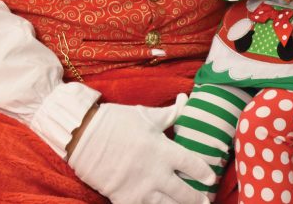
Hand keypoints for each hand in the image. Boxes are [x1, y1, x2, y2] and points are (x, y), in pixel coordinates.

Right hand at [67, 95, 212, 203]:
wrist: (81, 136)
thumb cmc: (115, 122)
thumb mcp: (145, 115)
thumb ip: (169, 113)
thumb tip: (185, 99)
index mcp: (162, 150)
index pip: (192, 165)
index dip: (204, 172)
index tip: (210, 177)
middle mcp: (155, 172)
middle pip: (184, 193)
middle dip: (198, 199)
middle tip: (205, 202)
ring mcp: (139, 189)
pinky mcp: (124, 200)